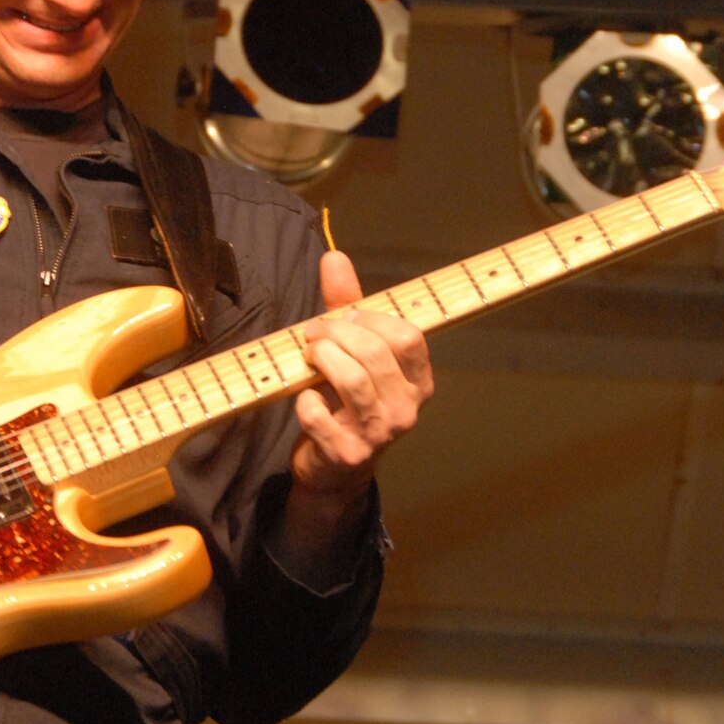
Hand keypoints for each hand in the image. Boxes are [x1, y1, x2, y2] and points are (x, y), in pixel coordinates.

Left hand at [293, 250, 433, 502]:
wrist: (333, 468)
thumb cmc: (346, 400)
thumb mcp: (353, 351)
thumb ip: (346, 305)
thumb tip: (333, 256)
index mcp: (418, 382)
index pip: (408, 337)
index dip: (372, 319)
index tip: (344, 316)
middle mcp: (407, 409)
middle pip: (376, 353)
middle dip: (336, 333)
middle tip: (313, 334)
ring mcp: (379, 434)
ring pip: (352, 380)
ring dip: (322, 358)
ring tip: (308, 355)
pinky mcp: (347, 454)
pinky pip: (321, 416)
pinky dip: (305, 401)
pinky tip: (304, 398)